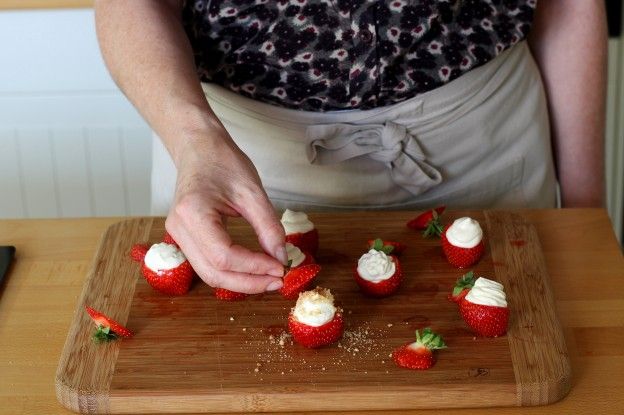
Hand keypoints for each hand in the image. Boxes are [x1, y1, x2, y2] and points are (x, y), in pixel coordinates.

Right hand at [164, 131, 286, 293]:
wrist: (199, 149)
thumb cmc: (223, 162)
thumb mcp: (252, 191)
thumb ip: (268, 226)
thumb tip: (281, 257)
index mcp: (193, 213)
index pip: (224, 256)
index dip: (254, 267)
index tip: (281, 267)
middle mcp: (178, 228)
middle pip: (213, 273)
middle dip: (248, 283)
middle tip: (278, 280)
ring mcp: (178, 235)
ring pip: (209, 274)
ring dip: (240, 282)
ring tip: (269, 278)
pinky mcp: (185, 239)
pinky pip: (207, 265)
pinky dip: (232, 273)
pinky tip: (253, 271)